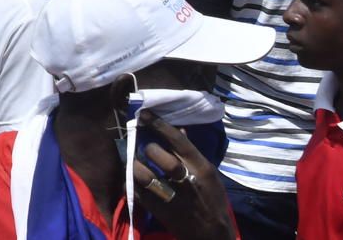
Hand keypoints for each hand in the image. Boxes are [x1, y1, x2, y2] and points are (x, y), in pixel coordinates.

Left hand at [131, 116, 237, 239]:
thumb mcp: (209, 175)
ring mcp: (172, 197)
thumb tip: (179, 128)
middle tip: (144, 146)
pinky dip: (130, 182)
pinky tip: (130, 177)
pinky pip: (137, 192)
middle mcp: (187, 181)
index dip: (159, 125)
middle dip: (148, 148)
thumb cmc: (212, 200)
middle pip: (161, 158)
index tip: (144, 114)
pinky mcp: (159, 211)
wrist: (212, 235)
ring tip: (132, 160)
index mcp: (201, 169)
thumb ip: (192, 153)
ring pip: (145, 176)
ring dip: (134, 165)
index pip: (179, 141)